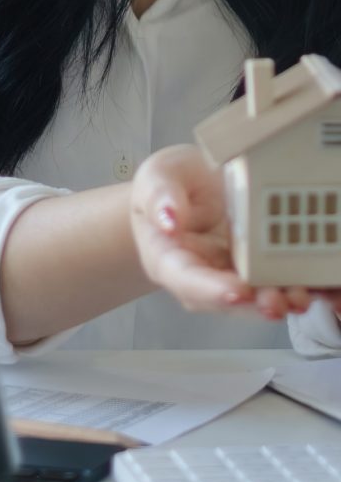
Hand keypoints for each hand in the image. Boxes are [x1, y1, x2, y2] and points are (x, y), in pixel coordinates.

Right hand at [130, 144, 316, 319]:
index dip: (211, 290)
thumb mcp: (157, 176)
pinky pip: (283, 283)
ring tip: (304, 295)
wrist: (189, 187)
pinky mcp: (262, 268)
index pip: (185, 279)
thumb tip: (169, 219)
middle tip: (281, 301)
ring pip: (258, 297)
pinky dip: (309, 288)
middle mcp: (202, 275)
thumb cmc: (170, 184)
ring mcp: (234, 274)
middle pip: (227, 299)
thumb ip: (159, 196)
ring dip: (284, 300)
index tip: (238, 290)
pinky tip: (327, 287)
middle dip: (256, 304)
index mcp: (168, 257)